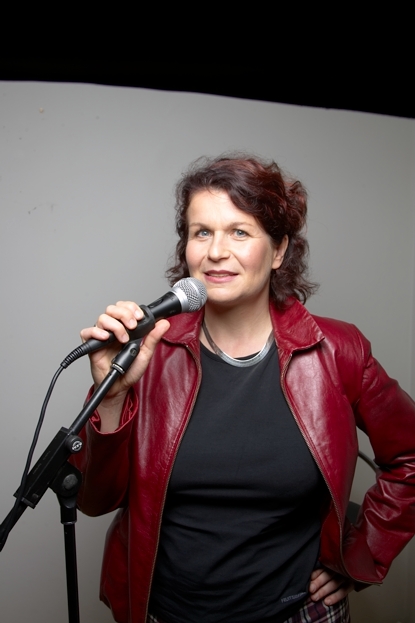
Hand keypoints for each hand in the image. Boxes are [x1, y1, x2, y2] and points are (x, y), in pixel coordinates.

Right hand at [80, 301, 169, 424]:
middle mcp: (112, 329)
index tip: (140, 317)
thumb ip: (153, 338)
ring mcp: (101, 336)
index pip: (124, 307)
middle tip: (133, 326)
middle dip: (124, 314)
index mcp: (125, 327)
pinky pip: (87, 332)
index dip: (131, 307)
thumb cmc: (130, 370)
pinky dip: (96, 332)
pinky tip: (106, 338)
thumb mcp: (145, 353)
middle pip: (112, 309)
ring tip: (123, 339)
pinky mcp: (92, 346)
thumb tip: (164, 324)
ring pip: (102, 318)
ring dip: (115, 326)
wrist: (120, 386)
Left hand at [309, 567, 354, 605]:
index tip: (310, 579)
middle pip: (328, 574)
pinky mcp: (352, 584)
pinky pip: (343, 591)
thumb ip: (319, 569)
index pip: (323, 566)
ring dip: (324, 591)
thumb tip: (310, 576)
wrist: (352, 572)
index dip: (316, 573)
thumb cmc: (333, 570)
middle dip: (318, 582)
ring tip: (315, 598)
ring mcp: (346, 575)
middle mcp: (340, 567)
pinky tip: (327, 602)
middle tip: (311, 590)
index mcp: (332, 560)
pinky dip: (335, 597)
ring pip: (334, 583)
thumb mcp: (327, 566)